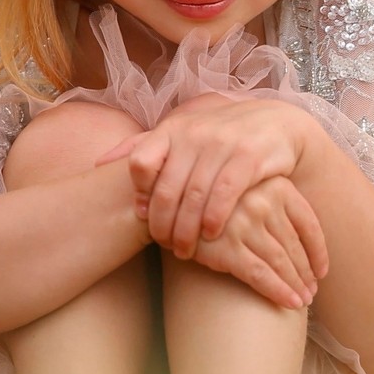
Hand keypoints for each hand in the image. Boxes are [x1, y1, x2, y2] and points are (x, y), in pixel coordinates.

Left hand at [97, 95, 321, 263]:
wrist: (275, 124)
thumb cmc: (219, 136)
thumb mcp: (180, 135)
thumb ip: (141, 148)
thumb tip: (98, 164)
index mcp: (172, 129)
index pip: (140, 162)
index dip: (140, 193)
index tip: (145, 214)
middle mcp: (194, 134)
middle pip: (166, 188)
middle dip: (163, 224)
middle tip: (165, 246)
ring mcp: (222, 144)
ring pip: (194, 196)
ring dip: (187, 230)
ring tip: (186, 250)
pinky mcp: (249, 158)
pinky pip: (225, 195)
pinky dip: (215, 219)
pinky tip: (212, 235)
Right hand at [187, 176, 328, 309]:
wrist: (171, 203)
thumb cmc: (216, 202)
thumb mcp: (251, 193)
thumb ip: (276, 209)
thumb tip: (306, 249)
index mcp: (277, 186)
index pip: (309, 224)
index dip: (318, 252)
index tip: (322, 271)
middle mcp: (264, 202)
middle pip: (294, 246)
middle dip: (306, 273)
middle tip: (311, 292)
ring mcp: (245, 224)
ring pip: (281, 262)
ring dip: (296, 285)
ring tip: (303, 301)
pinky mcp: (227, 247)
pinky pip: (261, 275)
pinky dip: (279, 291)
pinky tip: (290, 304)